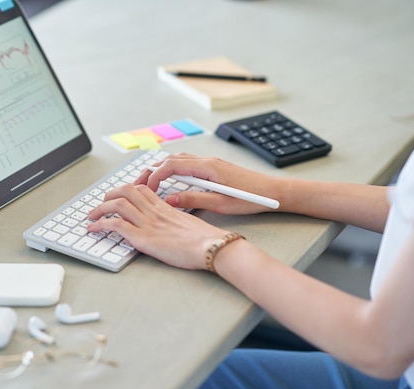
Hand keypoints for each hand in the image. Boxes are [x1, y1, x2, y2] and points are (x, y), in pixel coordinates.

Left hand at [87, 184, 228, 269]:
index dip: (126, 189)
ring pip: (117, 204)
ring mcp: (147, 223)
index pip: (141, 189)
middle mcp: (154, 211)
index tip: (118, 196)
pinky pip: (115, 225)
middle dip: (109, 195)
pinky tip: (94, 229)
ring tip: (91, 216)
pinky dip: (100, 225)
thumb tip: (168, 225)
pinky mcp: (143, 238)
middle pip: (125, 191)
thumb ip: (174, 220)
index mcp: (165, 206)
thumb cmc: (205, 240)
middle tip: (101, 204)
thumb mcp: (188, 224)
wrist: (211, 247)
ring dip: (99, 209)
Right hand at [135, 153, 279, 214]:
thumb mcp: (220, 204)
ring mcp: (211, 163)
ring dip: (163, 169)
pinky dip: (174, 170)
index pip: (171, 165)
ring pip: (179, 160)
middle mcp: (207, 161)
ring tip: (150, 182)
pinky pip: (188, 164)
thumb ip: (193, 200)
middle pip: (172, 159)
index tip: (146, 190)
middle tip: (139, 184)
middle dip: (152, 171)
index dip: (154, 176)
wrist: (274, 191)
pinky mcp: (215, 168)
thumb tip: (168, 200)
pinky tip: (171, 181)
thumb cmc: (251, 199)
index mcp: (207, 167)